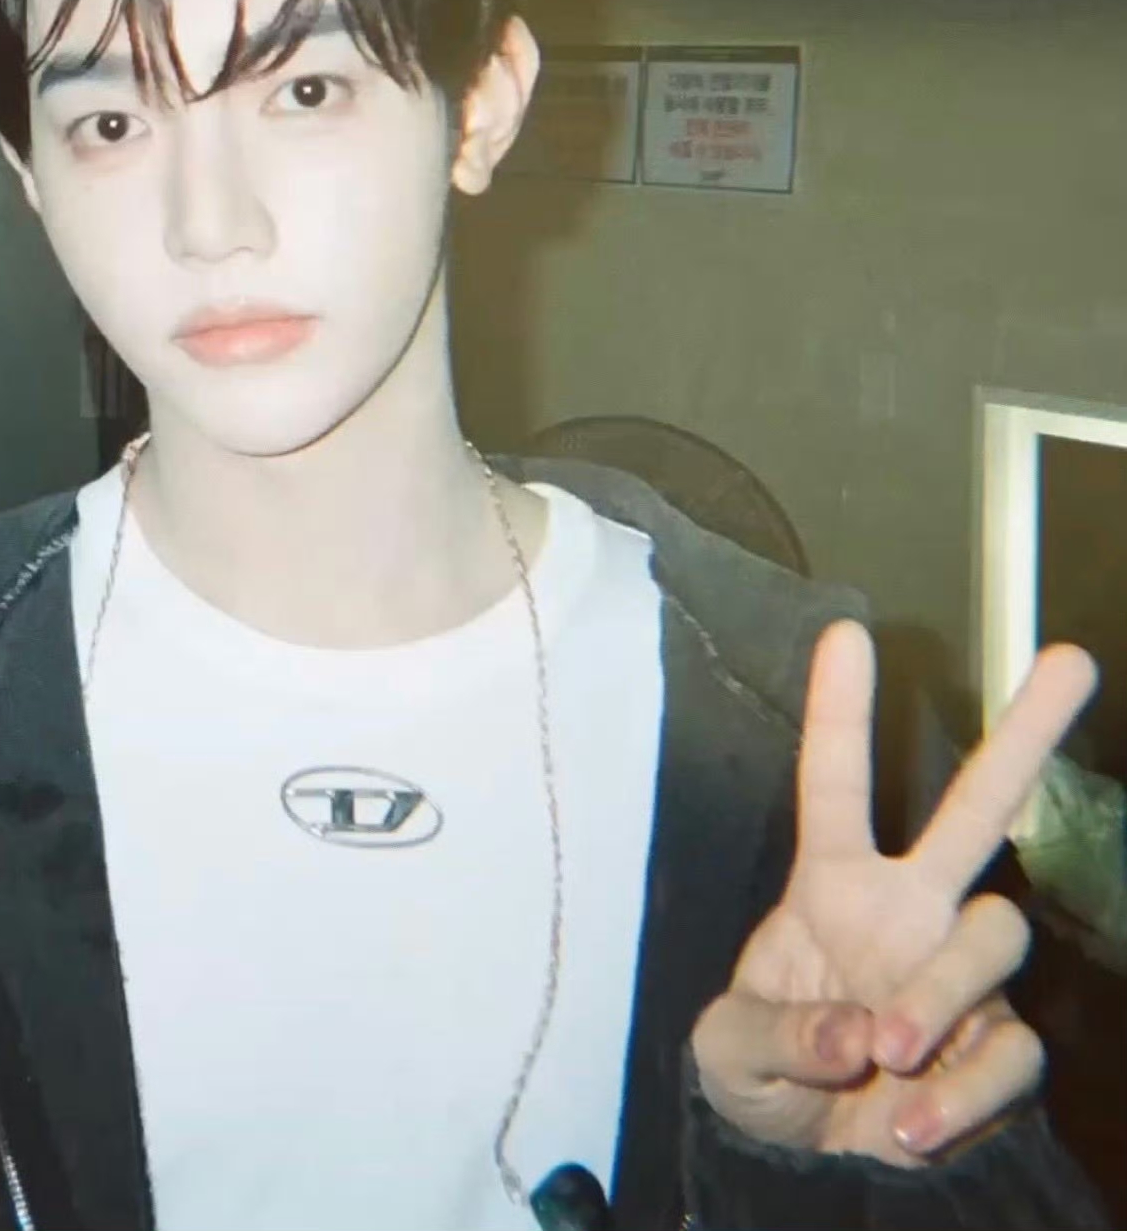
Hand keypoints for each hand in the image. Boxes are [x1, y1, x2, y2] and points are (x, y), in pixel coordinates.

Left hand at [691, 620, 1096, 1165]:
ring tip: (889, 1054)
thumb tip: (855, 1031)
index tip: (846, 632)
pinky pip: (1011, 1051)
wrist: (807, 1167)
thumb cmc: (764, 1077)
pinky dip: (963, 1093)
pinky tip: (911, 1127)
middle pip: (979, 809)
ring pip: (994, 935)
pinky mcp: (998, 1048)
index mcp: (835, 887)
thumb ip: (778, 1031)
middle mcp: (911, 912)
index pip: (835, 786)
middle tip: (1071, 659)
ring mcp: (960, 974)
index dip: (838, 711)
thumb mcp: (728, 1049)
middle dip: (1027, 734)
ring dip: (940, 995)